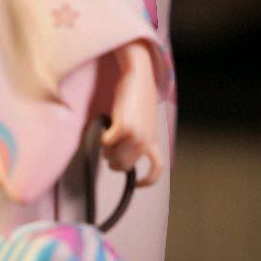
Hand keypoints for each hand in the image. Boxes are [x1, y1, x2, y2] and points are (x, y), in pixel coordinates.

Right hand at [99, 39, 163, 186]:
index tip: (136, 184)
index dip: (147, 181)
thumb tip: (120, 151)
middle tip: (109, 148)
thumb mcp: (144, 121)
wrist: (138, 76)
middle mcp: (146, 141)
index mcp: (153, 141)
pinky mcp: (124, 126)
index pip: (157, 169)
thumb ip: (137, 137)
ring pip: (113, 157)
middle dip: (113, 160)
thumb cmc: (138, 96)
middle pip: (124, 166)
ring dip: (106, 150)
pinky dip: (102, 139)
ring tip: (107, 136)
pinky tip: (104, 131)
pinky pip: (106, 144)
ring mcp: (136, 135)